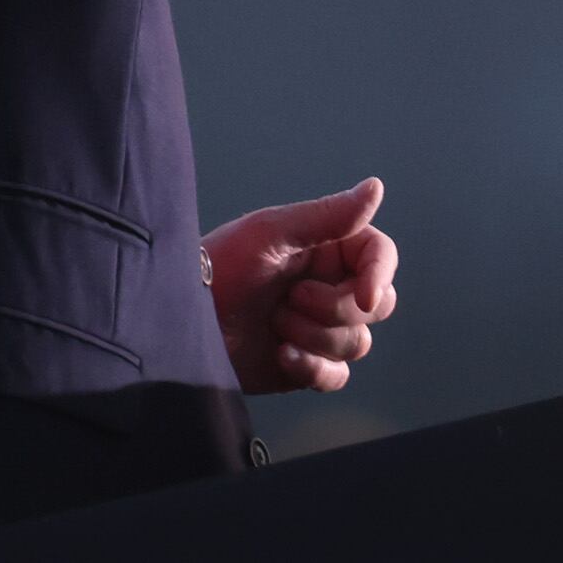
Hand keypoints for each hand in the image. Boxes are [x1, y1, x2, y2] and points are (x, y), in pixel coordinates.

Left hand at [204, 178, 398, 394]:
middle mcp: (329, 286)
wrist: (182, 318)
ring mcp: (319, 327)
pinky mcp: (306, 364)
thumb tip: (376, 187)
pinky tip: (280, 354)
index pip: (380, 256)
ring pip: (357, 342)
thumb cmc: (219, 264)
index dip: (380, 275)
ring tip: (274, 322)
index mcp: (327, 248)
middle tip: (292, 298)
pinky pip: (337, 375)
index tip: (364, 296)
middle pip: (378, 304)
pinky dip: (312, 368)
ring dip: (316, 336)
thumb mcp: (270, 232)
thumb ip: (327, 215)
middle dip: (338, 308)